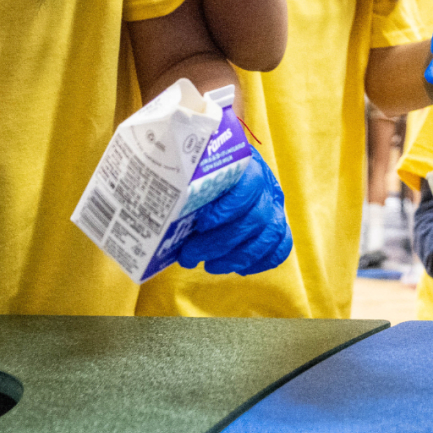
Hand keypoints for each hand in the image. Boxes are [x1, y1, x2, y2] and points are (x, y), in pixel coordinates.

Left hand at [175, 156, 291, 275]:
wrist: (221, 167)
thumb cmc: (199, 167)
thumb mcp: (189, 165)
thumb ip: (180, 177)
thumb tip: (151, 195)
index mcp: (247, 164)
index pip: (249, 184)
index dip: (228, 207)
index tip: (200, 224)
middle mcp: (266, 185)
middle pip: (256, 217)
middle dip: (221, 242)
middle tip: (189, 256)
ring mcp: (275, 207)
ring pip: (269, 236)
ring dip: (237, 257)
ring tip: (209, 266)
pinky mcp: (277, 225)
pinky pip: (280, 247)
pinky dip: (260, 261)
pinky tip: (236, 268)